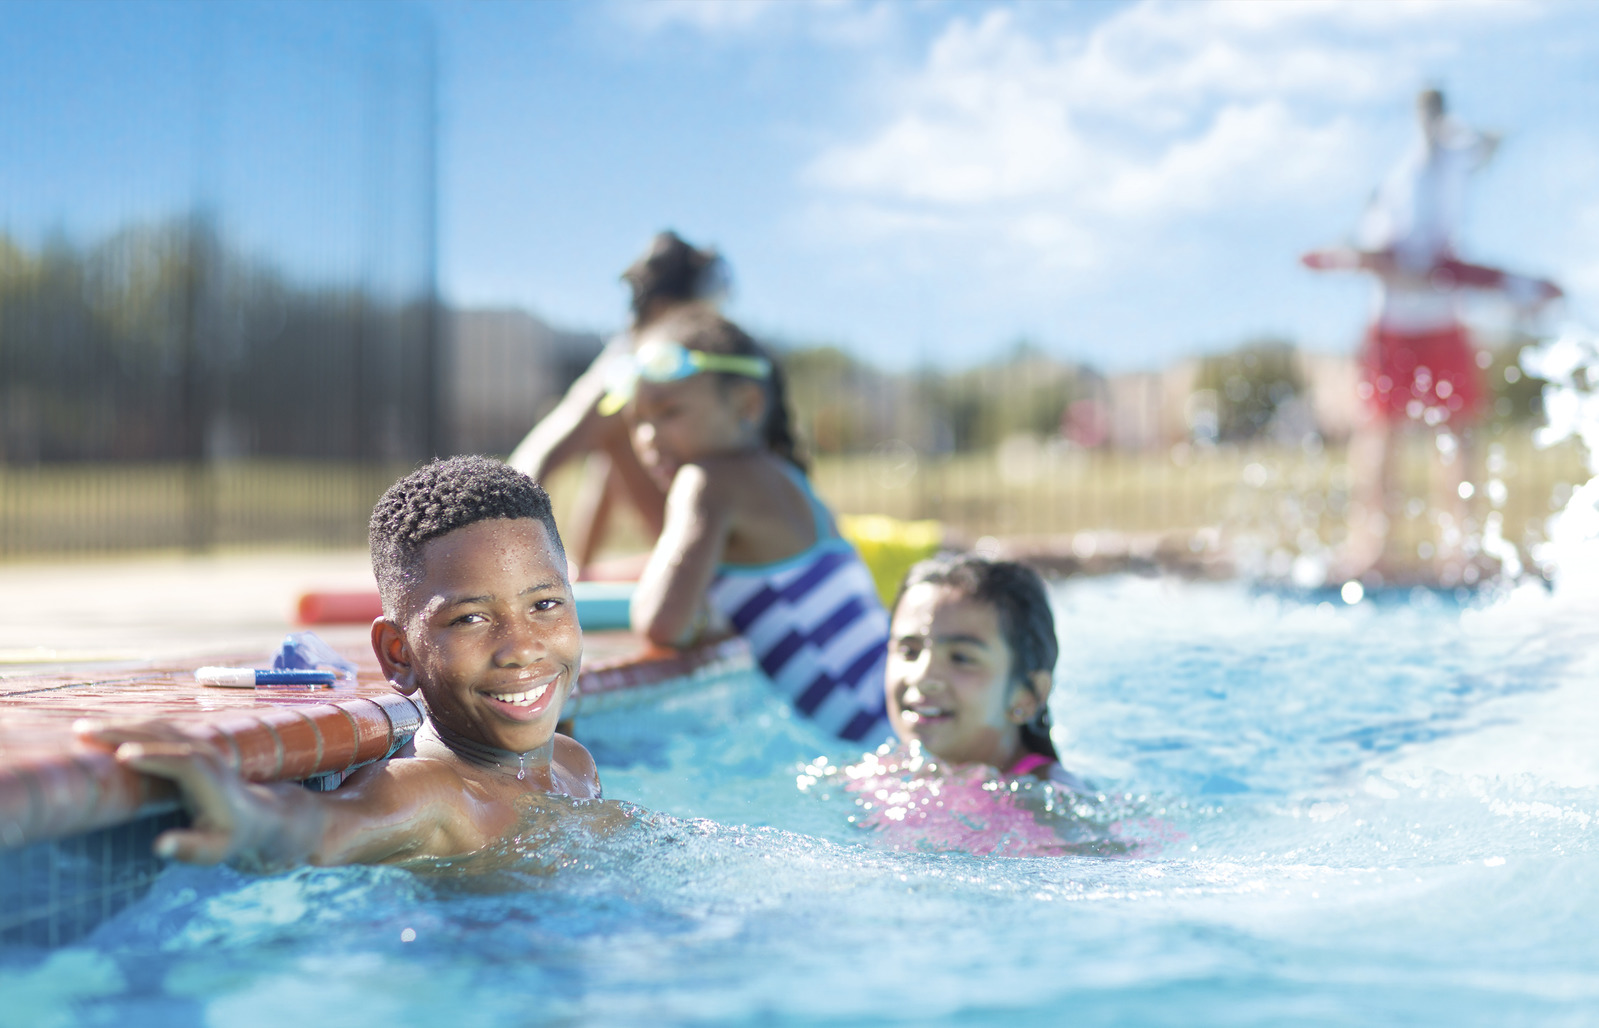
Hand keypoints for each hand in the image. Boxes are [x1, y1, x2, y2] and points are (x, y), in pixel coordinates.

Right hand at [82, 721, 263, 863]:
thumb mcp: (213, 851)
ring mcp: (196, 745)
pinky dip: (128, 726)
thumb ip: (189, 849)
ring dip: (120, 725)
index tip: (122, 756)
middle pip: (163, 737)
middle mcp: (204, 755)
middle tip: (84, 734)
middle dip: (124, 734)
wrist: (252, 816)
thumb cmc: (229, 837)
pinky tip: (103, 728)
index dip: (154, 757)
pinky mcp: (188, 743)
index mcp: (209, 779)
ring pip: (155, 728)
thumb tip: (161, 846)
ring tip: (83, 728)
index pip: (182, 762)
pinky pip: (155, 729)